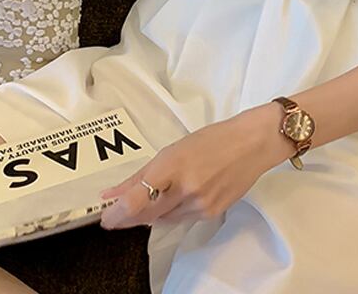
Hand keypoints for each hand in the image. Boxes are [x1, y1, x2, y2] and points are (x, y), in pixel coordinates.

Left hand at [98, 103, 291, 230]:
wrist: (252, 144)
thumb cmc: (214, 139)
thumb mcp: (173, 150)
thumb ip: (142, 175)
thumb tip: (112, 193)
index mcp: (173, 166)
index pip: (137, 200)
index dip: (117, 213)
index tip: (105, 216)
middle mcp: (186, 189)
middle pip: (146, 215)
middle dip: (128, 218)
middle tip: (115, 215)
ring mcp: (200, 205)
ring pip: (163, 219)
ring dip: (150, 213)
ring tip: (147, 200)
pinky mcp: (212, 214)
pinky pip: (181, 219)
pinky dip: (171, 212)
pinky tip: (173, 198)